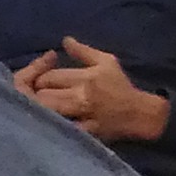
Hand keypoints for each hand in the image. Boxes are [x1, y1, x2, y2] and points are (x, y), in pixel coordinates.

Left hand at [15, 37, 168, 144]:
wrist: (140, 114)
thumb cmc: (120, 86)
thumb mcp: (106, 61)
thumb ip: (83, 51)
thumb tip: (65, 40)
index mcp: (85, 78)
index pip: (49, 77)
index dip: (39, 77)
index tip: (42, 81)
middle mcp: (81, 97)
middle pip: (44, 96)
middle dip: (35, 95)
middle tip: (36, 95)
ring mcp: (82, 118)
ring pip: (48, 114)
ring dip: (40, 111)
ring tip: (40, 108)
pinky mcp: (84, 135)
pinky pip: (61, 131)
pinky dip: (51, 126)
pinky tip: (49, 124)